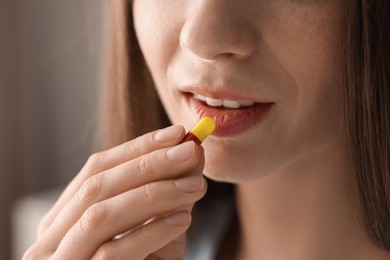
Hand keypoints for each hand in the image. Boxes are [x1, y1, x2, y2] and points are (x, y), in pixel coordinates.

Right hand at [23, 125, 206, 258]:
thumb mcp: (155, 225)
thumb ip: (169, 193)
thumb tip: (193, 151)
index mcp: (64, 217)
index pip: (97, 168)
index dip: (138, 147)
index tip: (178, 134)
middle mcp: (51, 238)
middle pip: (96, 186)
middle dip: (148, 164)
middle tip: (190, 151)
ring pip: (100, 216)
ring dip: (153, 194)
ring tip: (195, 185)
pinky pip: (112, 253)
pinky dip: (150, 232)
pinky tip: (182, 219)